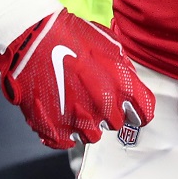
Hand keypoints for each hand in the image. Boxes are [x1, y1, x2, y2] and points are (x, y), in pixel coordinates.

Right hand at [0, 10, 154, 149]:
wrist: (34, 38)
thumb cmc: (70, 36)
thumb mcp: (109, 44)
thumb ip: (123, 69)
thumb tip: (130, 81)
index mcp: (121, 87)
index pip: (143, 113)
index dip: (138, 112)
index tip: (132, 112)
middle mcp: (104, 108)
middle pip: (116, 124)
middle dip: (108, 113)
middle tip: (93, 98)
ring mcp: (78, 121)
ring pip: (92, 135)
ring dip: (86, 124)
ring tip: (74, 105)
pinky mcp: (54, 129)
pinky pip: (67, 142)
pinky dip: (63, 132)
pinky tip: (59, 115)